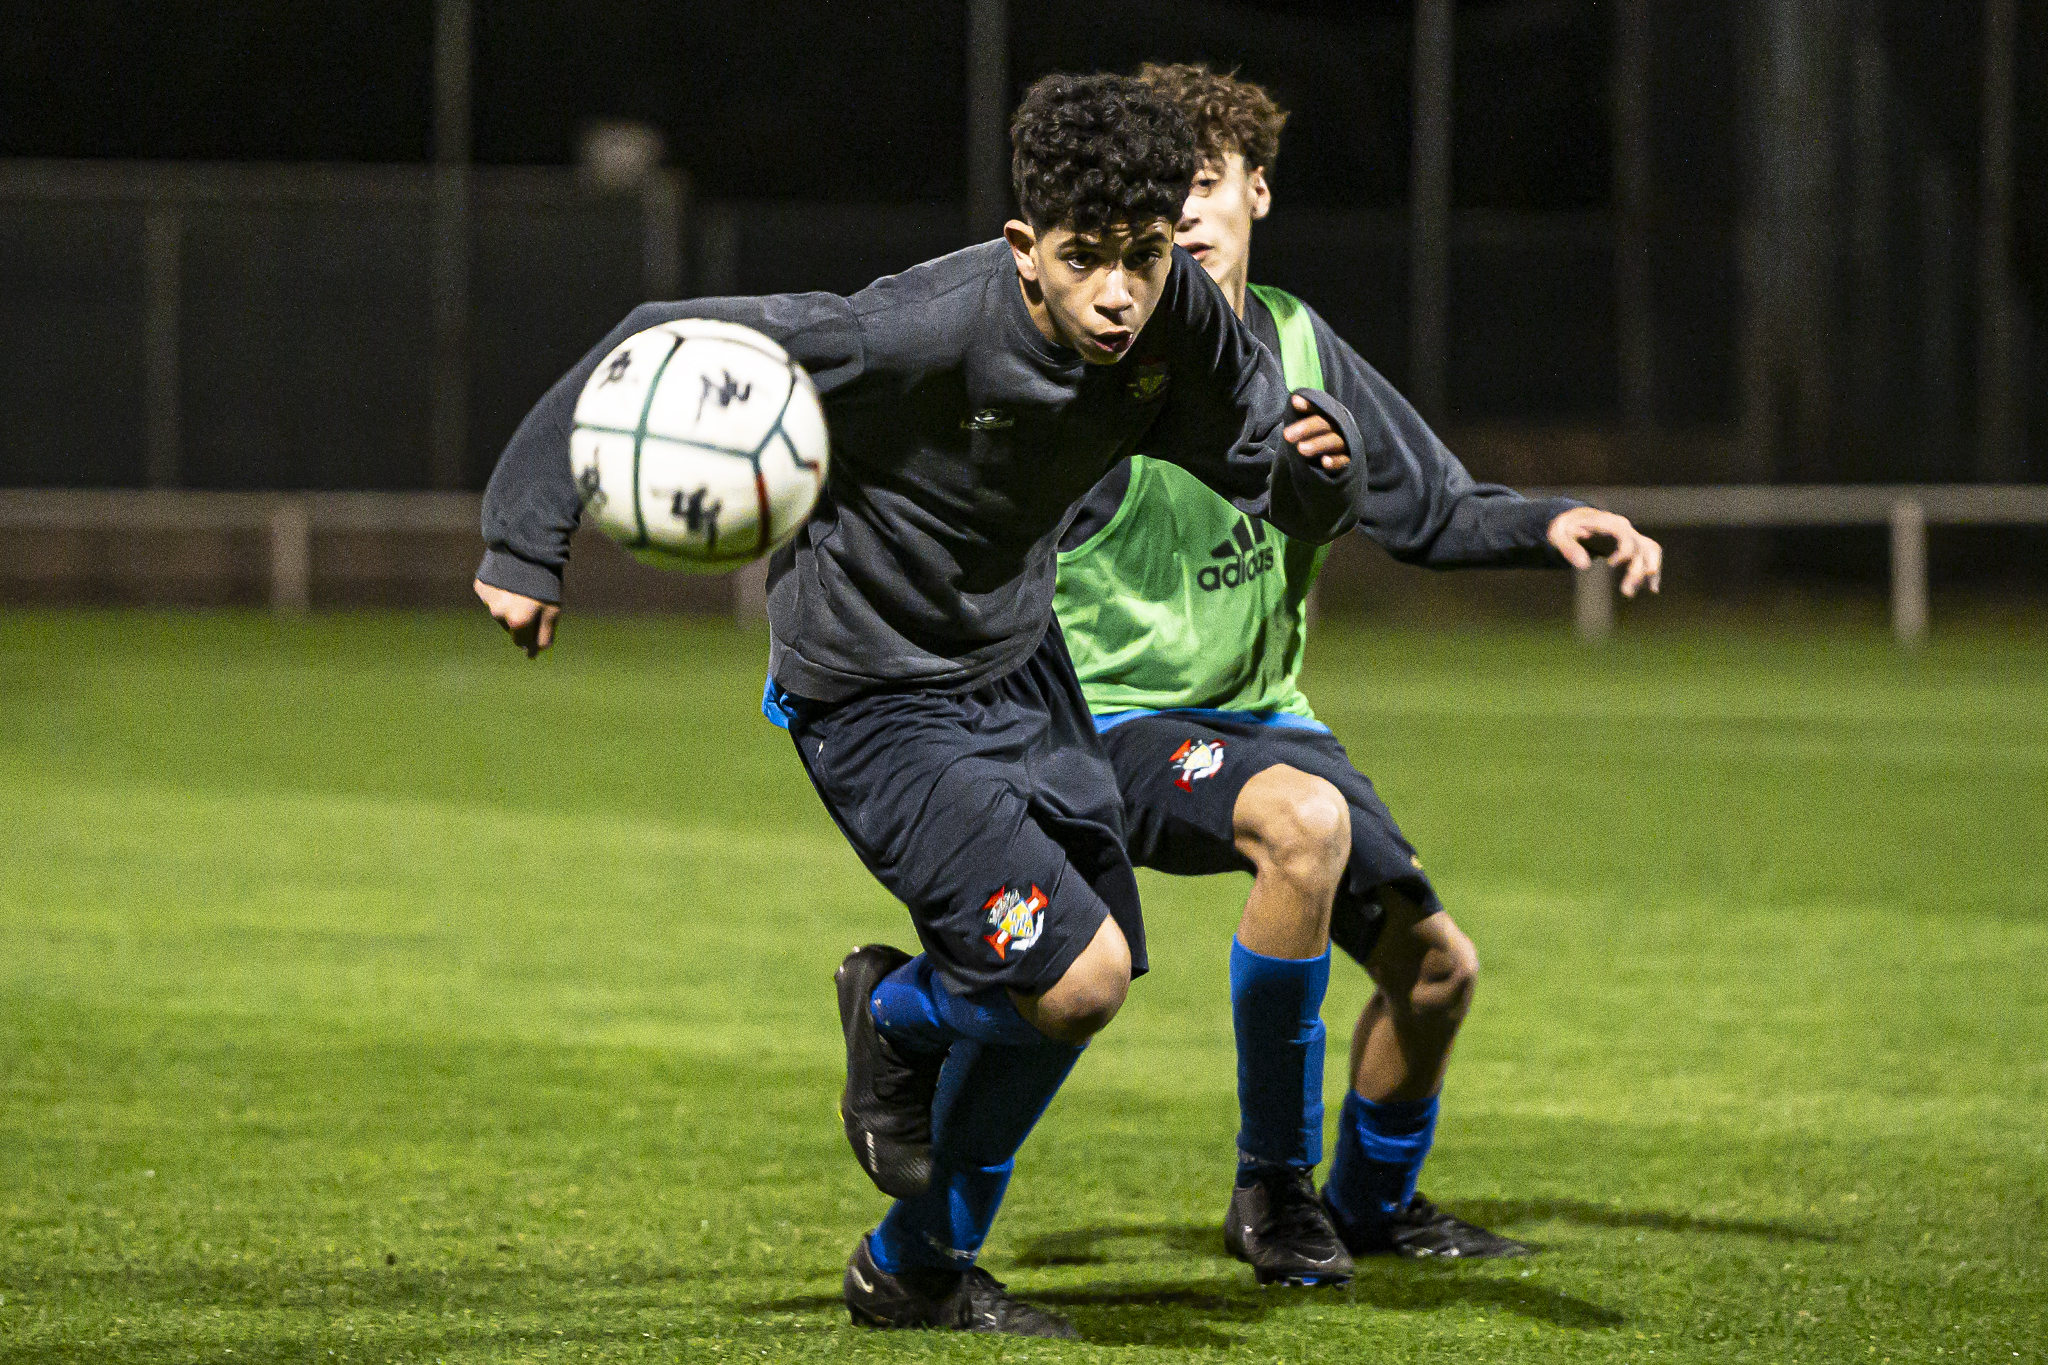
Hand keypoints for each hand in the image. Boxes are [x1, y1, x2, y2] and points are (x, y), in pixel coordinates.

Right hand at [474, 578, 560, 656]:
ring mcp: (488, 600)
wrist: (527, 546)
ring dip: (510, 605)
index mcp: (518, 622)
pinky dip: (500, 592)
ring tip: (521, 588)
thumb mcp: (553, 609)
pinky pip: (492, 596)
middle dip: (521, 621)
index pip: (522, 642)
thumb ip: (544, 635)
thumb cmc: (546, 580)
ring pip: (500, 611)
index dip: (530, 640)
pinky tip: (509, 580)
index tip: (533, 640)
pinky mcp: (481, 587)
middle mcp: (499, 614)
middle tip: (531, 603)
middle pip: (510, 627)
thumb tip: (533, 655)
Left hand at [1282, 394, 1350, 472]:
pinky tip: (1325, 462)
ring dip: (1317, 444)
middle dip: (1305, 428)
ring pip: (1333, 441)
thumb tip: (1294, 398)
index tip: (1295, 402)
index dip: (1307, 405)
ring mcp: (1344, 443)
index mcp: (1328, 414)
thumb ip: (1303, 413)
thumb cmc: (1317, 438)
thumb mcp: (1309, 425)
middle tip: (1287, 435)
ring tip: (1300, 449)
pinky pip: (1343, 460)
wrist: (1338, 458)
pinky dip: (1335, 461)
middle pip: (1323, 424)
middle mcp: (1337, 426)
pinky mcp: (1348, 459)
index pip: (1317, 407)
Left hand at [1547, 506, 1662, 596]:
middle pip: (1643, 546)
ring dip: (1649, 572)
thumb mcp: (1559, 535)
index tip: (1611, 565)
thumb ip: (1569, 548)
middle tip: (1626, 592)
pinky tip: (1652, 588)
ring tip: (1640, 592)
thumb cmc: (1565, 528)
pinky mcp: (1632, 545)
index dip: (1624, 551)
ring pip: (1650, 551)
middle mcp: (1624, 528)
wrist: (1573, 520)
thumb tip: (1585, 566)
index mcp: (1608, 522)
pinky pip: (1649, 555)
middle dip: (1638, 570)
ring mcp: (1630, 535)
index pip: (1626, 536)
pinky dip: (1652, 571)